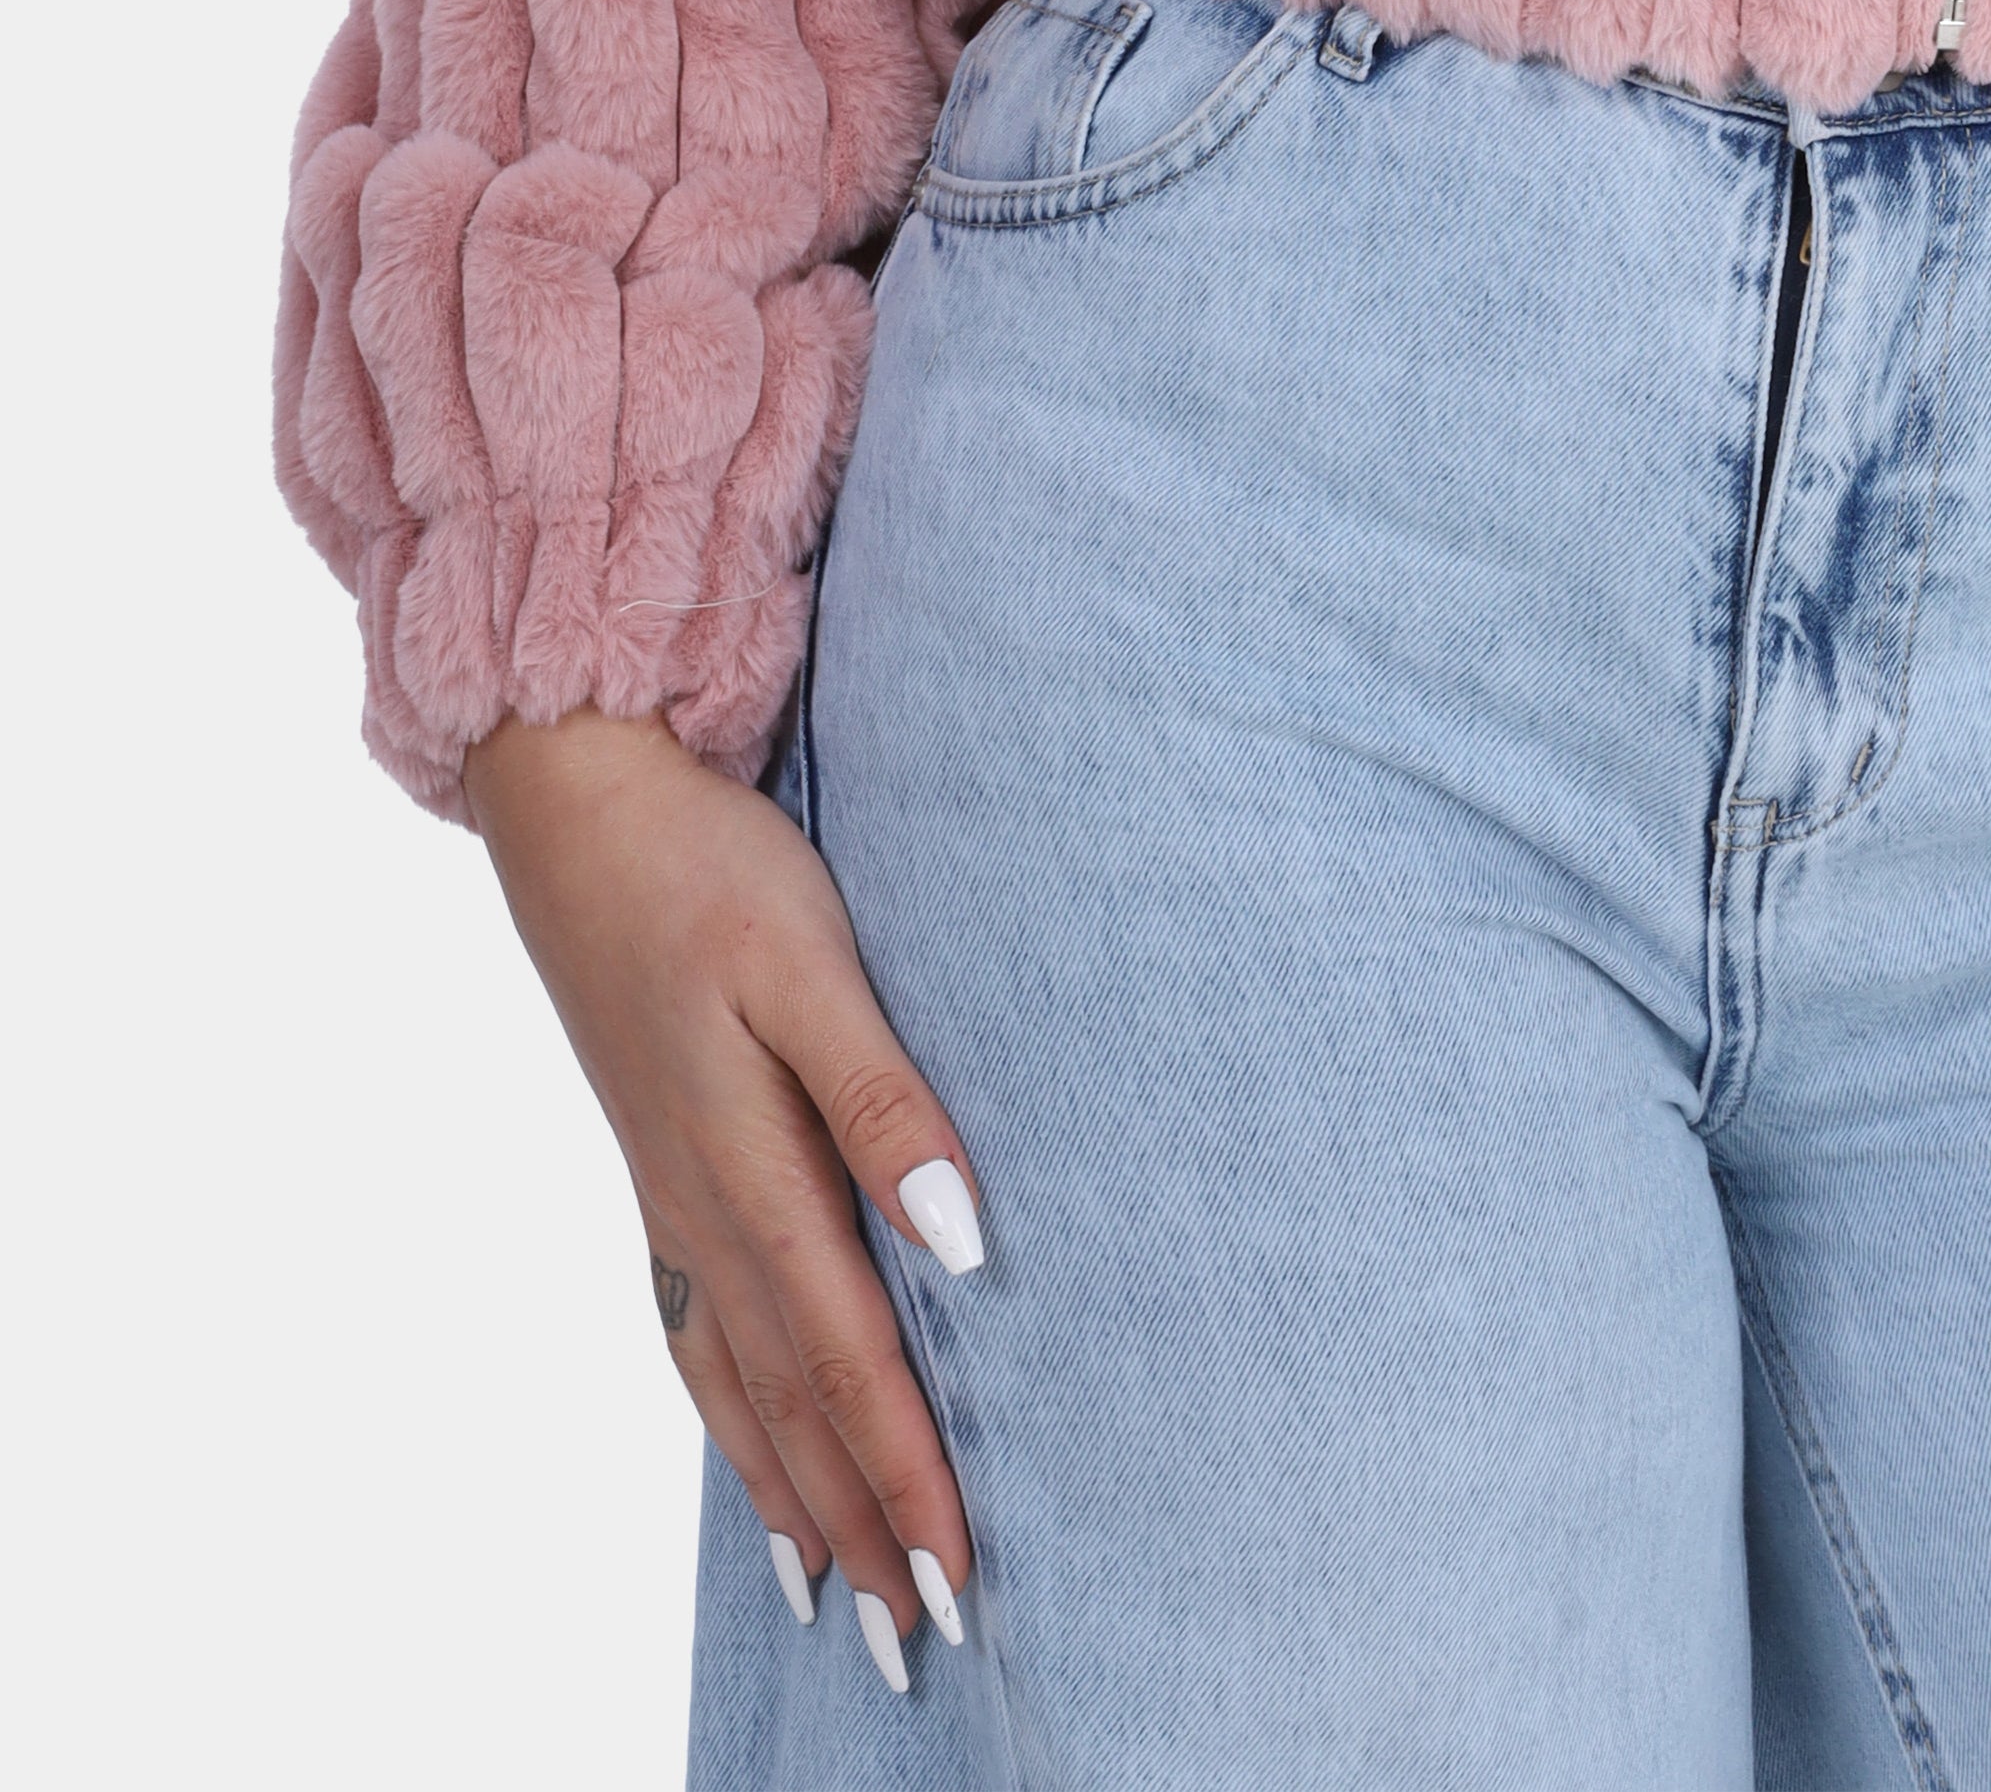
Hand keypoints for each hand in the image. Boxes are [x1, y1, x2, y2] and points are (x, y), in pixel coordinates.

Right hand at [465, 706, 980, 1681]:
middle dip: (859, 1526)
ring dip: (795, 1495)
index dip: (904, 1472)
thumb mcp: (810, 962)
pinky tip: (751, 1449)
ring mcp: (671, 1194)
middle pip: (793, 1401)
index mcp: (747, 1167)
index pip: (848, 1356)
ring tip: (837, 1600)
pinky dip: (731, 1418)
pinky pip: (698, 1334)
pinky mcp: (661, 1164)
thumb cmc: (708, 868)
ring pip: (740, 1384)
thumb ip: (884, 1102)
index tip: (956, 1578)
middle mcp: (702, 1207)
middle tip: (917, 1645)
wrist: (577, 798)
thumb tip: (960, 1241)